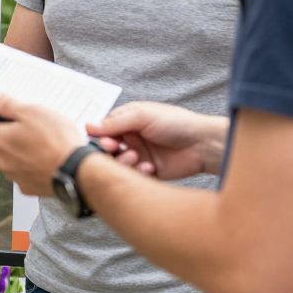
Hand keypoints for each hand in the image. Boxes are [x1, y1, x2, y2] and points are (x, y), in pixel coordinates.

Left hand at [0, 92, 84, 195]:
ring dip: (19, 149)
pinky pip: (24, 172)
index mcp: (0, 140)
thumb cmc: (57, 142)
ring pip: (10, 158)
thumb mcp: (33, 112)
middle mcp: (2, 161)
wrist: (79, 172)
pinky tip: (46, 157)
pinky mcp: (29, 187)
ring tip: (41, 141)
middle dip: (6, 133)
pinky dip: (30, 164)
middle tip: (26, 125)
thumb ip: (8, 105)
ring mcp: (15, 176)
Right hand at [86, 102, 224, 179]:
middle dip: (110, 151)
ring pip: (118, 164)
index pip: (103, 130)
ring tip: (135, 158)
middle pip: (108, 149)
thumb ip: (115, 122)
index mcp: (127, 122)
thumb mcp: (143, 115)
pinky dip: (137, 173)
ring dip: (123, 162)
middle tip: (117, 150)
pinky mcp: (148, 172)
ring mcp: (138, 155)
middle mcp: (131, 139)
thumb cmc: (176, 123)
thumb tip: (88, 126)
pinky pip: (133, 176)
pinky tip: (149, 168)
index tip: (105, 142)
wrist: (203, 144)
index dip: (101, 137)